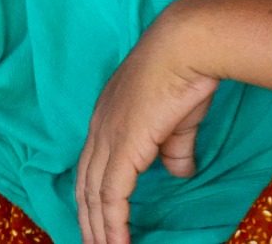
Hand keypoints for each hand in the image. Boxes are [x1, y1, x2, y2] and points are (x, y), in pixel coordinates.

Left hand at [76, 5, 219, 243]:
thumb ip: (173, 148)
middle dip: (88, 220)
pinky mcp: (123, 147)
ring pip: (93, 195)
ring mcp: (108, 137)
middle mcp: (99, 127)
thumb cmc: (186, 74)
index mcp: (107, 117)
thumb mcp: (179, 120)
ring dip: (98, 229)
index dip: (92, 197)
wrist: (188, 46)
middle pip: (84, 185)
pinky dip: (113, 225)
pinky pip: (111, 196)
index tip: (97, 223)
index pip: (91, 166)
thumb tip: (178, 173)